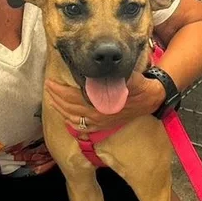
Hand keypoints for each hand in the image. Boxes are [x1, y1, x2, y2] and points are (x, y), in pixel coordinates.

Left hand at [45, 71, 165, 130]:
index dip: (60, 91)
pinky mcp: (103, 125)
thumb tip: (103, 73)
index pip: (74, 98)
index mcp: (102, 105)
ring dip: (60, 108)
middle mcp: (99, 117)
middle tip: (48, 86)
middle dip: (56, 97)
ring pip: (73, 118)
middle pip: (70, 108)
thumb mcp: (132, 79)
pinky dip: (70, 121)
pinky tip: (65, 115)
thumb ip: (118, 77)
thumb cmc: (142, 87)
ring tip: (52, 98)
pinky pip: (82, 126)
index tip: (50, 82)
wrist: (153, 100)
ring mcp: (100, 123)